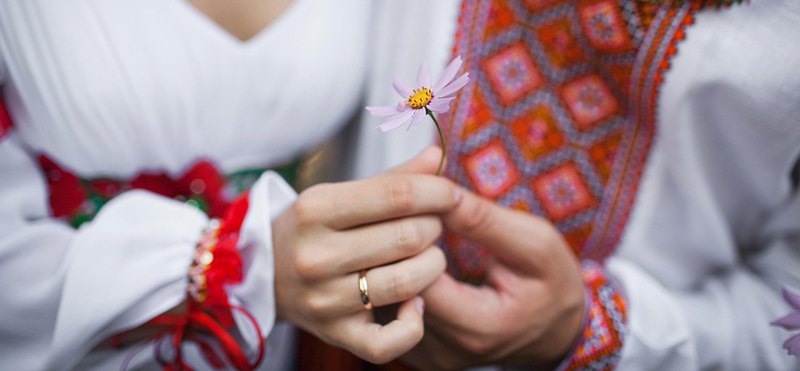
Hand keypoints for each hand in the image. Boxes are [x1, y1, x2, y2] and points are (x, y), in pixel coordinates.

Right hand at [272, 147, 458, 363]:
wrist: (265, 273)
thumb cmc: (316, 228)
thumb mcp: (341, 194)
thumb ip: (393, 178)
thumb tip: (437, 156)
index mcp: (315, 209)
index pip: (397, 195)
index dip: (437, 192)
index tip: (450, 194)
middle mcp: (315, 255)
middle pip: (408, 237)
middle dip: (434, 227)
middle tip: (431, 225)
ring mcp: (324, 300)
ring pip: (407, 283)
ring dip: (433, 266)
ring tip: (428, 256)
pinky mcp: (335, 334)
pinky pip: (390, 341)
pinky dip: (414, 323)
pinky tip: (416, 303)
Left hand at [402, 187, 584, 369]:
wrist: (558, 333)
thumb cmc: (551, 285)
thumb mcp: (534, 244)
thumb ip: (484, 221)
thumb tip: (438, 192)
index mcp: (475, 327)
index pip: (413, 277)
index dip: (409, 235)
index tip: (420, 206)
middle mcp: (443, 350)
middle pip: (388, 291)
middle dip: (390, 243)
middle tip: (397, 206)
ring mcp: (426, 357)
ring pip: (380, 301)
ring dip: (384, 260)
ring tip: (397, 224)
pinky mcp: (416, 354)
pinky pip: (386, 313)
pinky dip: (389, 278)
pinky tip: (400, 252)